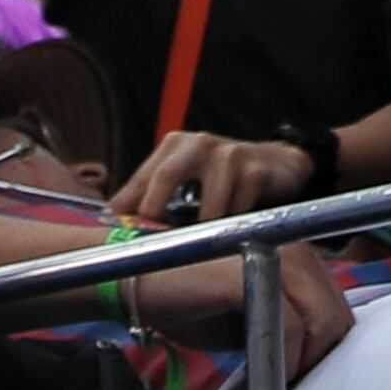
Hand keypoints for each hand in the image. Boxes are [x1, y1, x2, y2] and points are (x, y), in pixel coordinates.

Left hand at [119, 128, 315, 229]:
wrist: (278, 164)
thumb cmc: (221, 176)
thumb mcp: (186, 177)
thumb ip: (154, 194)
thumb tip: (112, 221)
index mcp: (176, 144)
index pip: (143, 178)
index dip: (127, 208)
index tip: (116, 234)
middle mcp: (200, 143)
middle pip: (166, 178)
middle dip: (154, 213)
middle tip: (153, 243)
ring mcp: (230, 155)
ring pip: (207, 209)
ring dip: (203, 233)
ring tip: (201, 246)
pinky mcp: (256, 172)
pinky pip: (237, 214)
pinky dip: (231, 230)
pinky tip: (233, 231)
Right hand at [124, 237, 355, 382]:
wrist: (134, 278)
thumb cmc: (188, 299)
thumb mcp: (245, 313)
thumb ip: (281, 323)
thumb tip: (311, 359)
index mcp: (295, 255)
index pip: (336, 308)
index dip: (325, 348)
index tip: (302, 377)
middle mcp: (293, 248)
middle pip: (338, 317)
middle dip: (321, 358)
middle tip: (292, 387)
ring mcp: (275, 256)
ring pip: (323, 323)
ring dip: (307, 362)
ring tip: (280, 384)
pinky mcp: (251, 273)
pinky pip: (290, 327)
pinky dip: (286, 360)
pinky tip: (268, 377)